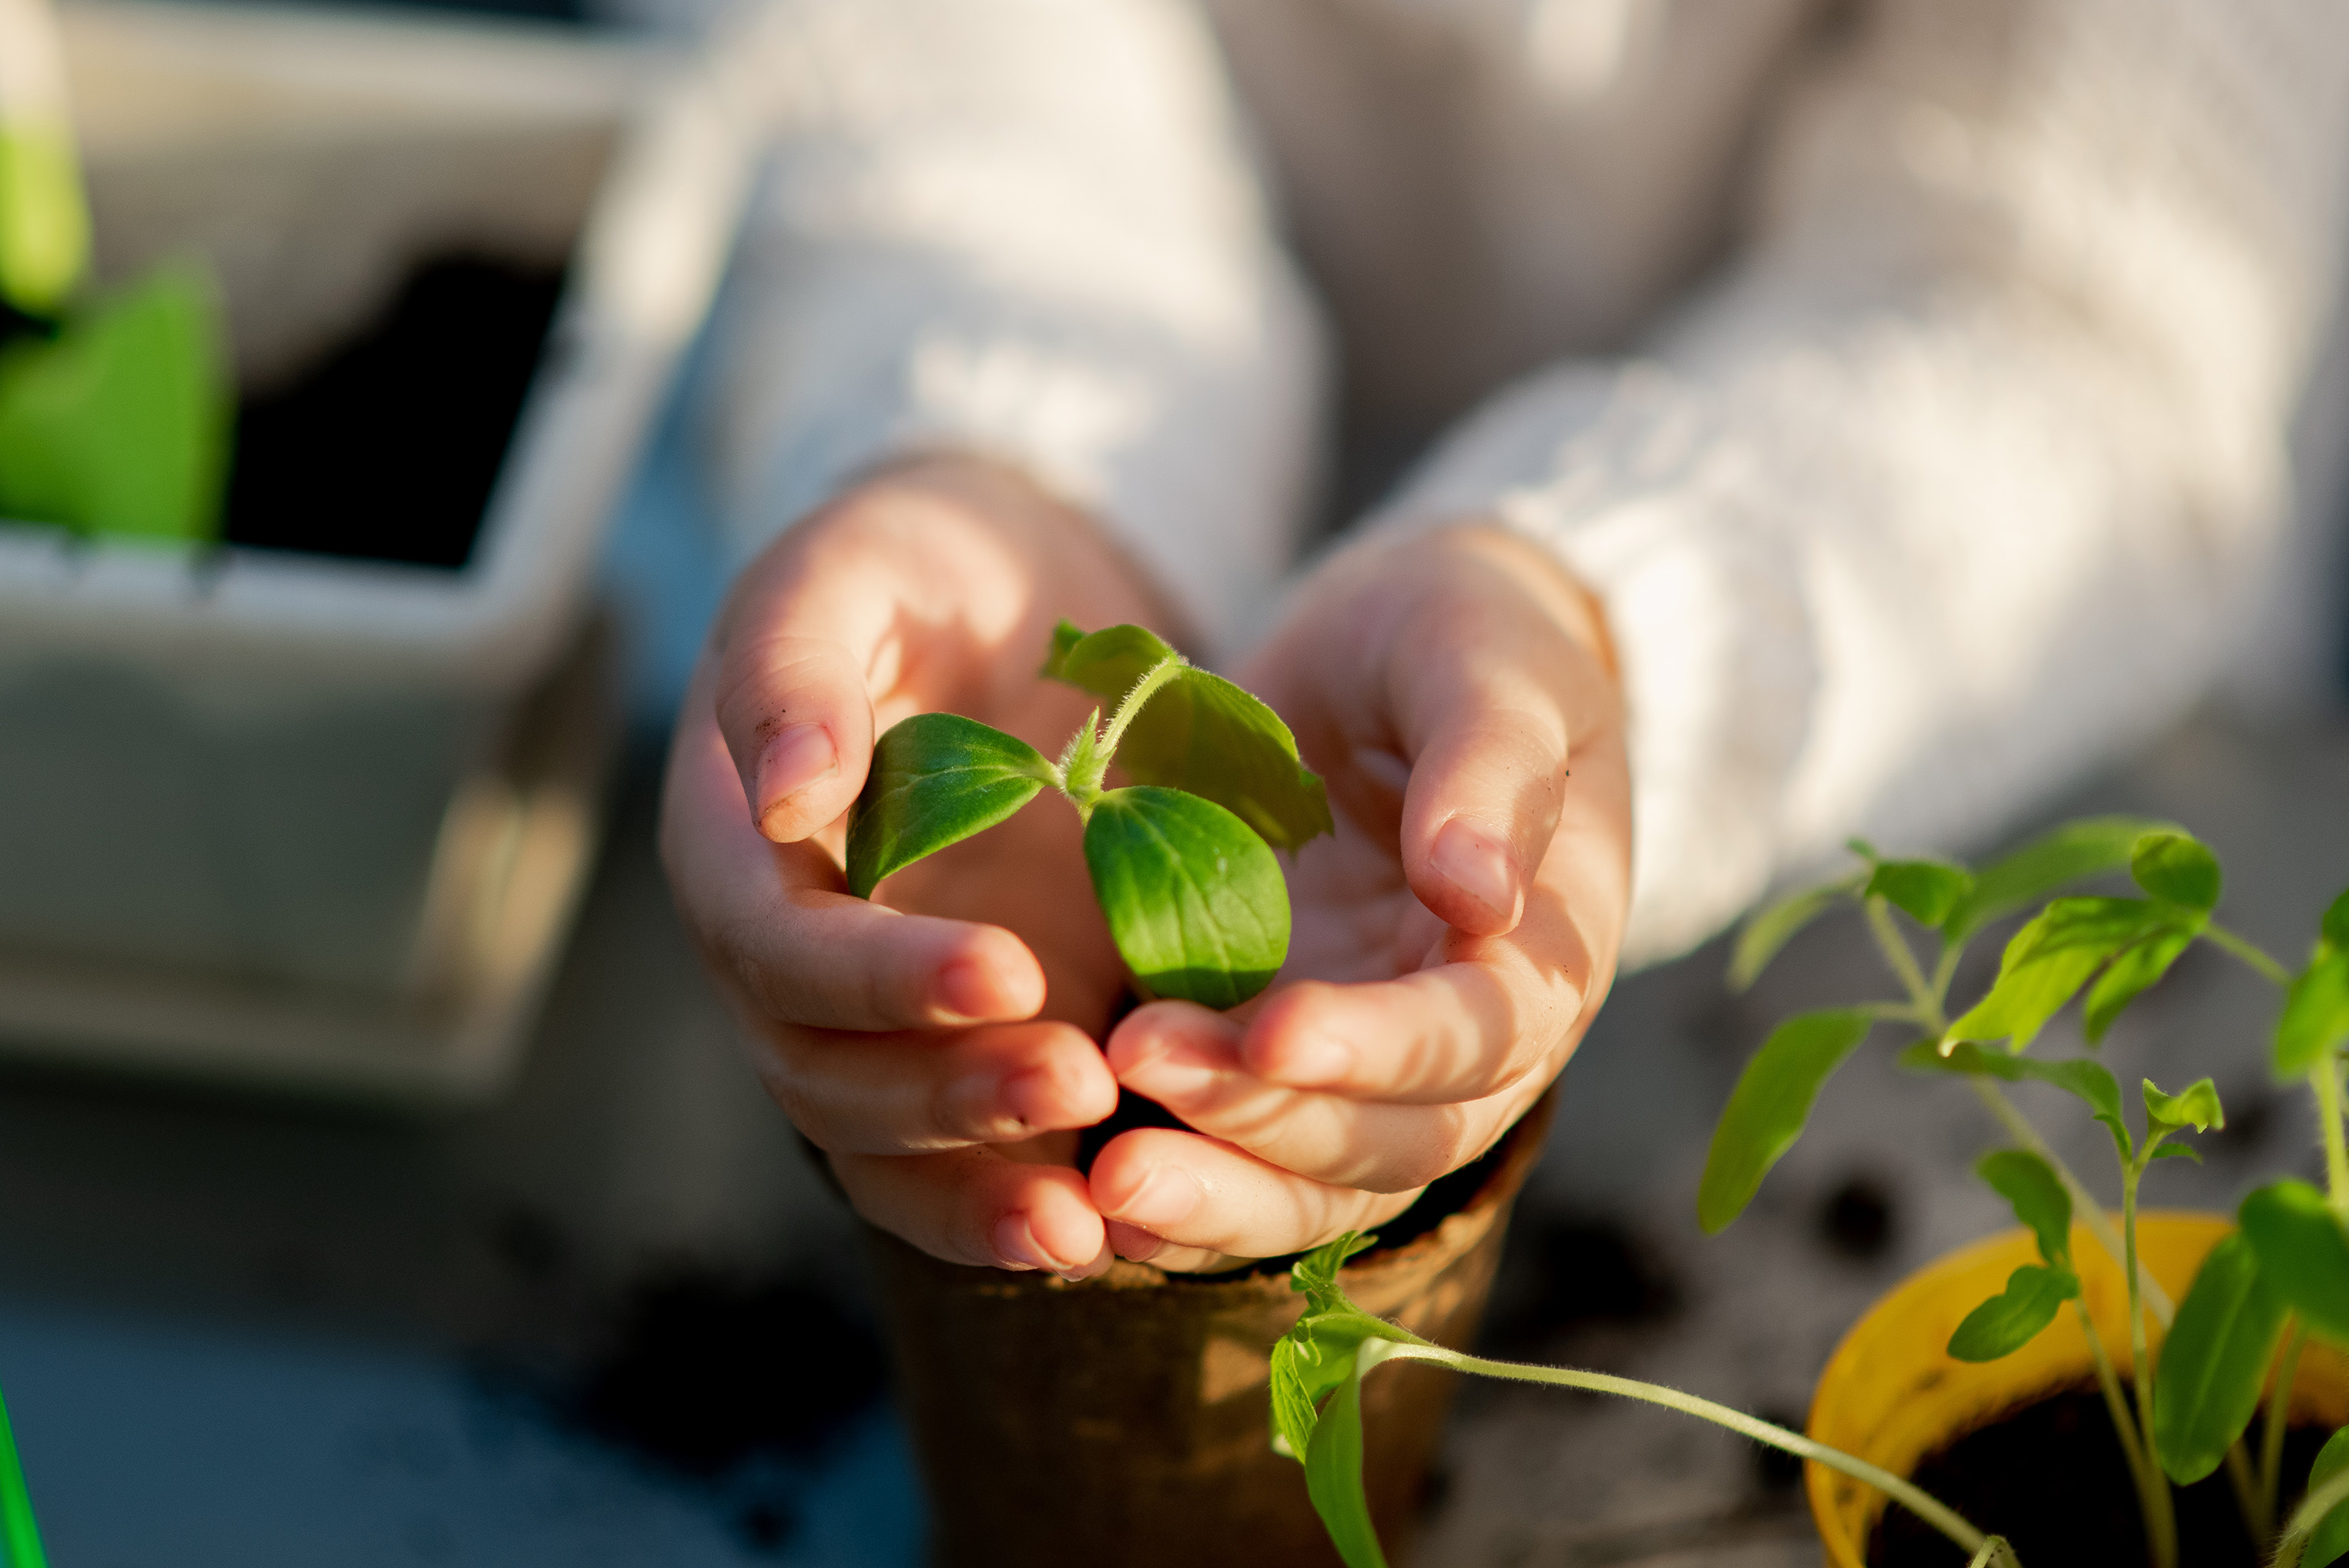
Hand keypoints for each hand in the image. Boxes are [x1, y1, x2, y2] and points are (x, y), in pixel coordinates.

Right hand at [658, 455, 1173, 1278]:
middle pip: (826, 1076)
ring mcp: (870, 1018)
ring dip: (978, 1185)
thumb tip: (782, 796)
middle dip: (946, 1095)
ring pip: (881, 1149)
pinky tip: (1098, 1239)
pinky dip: (1009, 1209)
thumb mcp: (845, 570)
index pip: (778, 949)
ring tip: (1090, 1217)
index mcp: (735, 849)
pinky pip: (956, 1163)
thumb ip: (796, 670)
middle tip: (1081, 1079)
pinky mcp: (955, 1048)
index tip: (1007, 973)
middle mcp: (785, 958)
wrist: (996, 602)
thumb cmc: (907, 568)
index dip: (878, 979)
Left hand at [1088, 525, 1631, 1270]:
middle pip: (1387, 1142)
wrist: (1390, 653)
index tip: (1275, 1029)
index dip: (1380, 1048)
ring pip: (1309, 1185)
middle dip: (1266, 1127)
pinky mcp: (1269, 1059)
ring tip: (1100, 1178)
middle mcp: (1461, 1042)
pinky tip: (1079, 1196)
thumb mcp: (1490, 661)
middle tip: (1137, 1067)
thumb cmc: (1463, 638)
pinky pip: (1236, 1160)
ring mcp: (1360, 1063)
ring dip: (1213, 1194)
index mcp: (1542, 951)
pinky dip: (1176, 1195)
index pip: (1478, 1037)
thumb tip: (1479, 893)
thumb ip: (1495, 766)